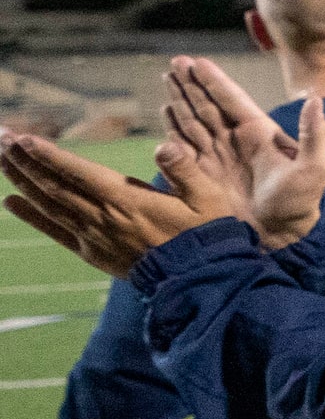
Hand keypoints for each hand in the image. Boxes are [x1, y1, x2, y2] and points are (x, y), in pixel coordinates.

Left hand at [0, 132, 216, 275]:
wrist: (199, 281)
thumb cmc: (207, 236)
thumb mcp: (209, 197)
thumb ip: (184, 169)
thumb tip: (163, 146)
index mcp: (128, 200)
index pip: (79, 173)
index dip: (49, 155)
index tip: (23, 138)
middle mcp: (103, 217)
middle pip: (54, 186)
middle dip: (25, 161)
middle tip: (3, 138)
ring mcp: (94, 236)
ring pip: (48, 204)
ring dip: (22, 180)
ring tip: (1, 159)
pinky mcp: (92, 253)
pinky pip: (54, 231)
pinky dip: (30, 215)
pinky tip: (9, 201)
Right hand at [160, 56, 324, 248]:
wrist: (281, 235)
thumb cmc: (301, 203)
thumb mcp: (315, 167)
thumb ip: (314, 133)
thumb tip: (317, 98)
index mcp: (260, 133)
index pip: (233, 100)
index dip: (215, 81)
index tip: (198, 61)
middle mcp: (236, 140)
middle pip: (208, 104)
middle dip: (192, 83)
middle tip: (175, 61)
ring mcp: (218, 155)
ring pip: (194, 120)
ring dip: (180, 99)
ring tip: (167, 78)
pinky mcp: (204, 174)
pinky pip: (184, 145)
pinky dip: (172, 127)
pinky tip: (165, 111)